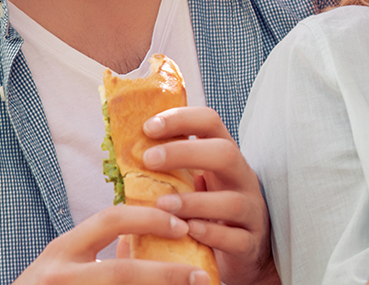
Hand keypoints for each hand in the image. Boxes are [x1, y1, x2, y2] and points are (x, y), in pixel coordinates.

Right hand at [13, 204, 206, 283]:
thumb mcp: (63, 265)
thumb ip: (97, 249)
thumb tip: (141, 236)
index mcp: (62, 250)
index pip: (111, 220)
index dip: (151, 219)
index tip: (182, 225)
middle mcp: (60, 275)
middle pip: (122, 274)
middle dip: (166, 275)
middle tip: (200, 277)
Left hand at [141, 107, 277, 284]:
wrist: (244, 250)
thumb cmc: (208, 212)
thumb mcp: (191, 184)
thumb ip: (167, 172)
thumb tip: (118, 161)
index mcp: (224, 157)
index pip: (210, 122)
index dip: (181, 118)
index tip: (148, 127)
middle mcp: (242, 179)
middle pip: (225, 153)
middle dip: (186, 152)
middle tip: (149, 160)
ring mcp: (251, 211)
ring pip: (232, 201)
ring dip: (194, 202)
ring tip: (162, 205)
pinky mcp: (250, 243)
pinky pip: (236, 238)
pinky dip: (211, 234)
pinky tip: (187, 232)